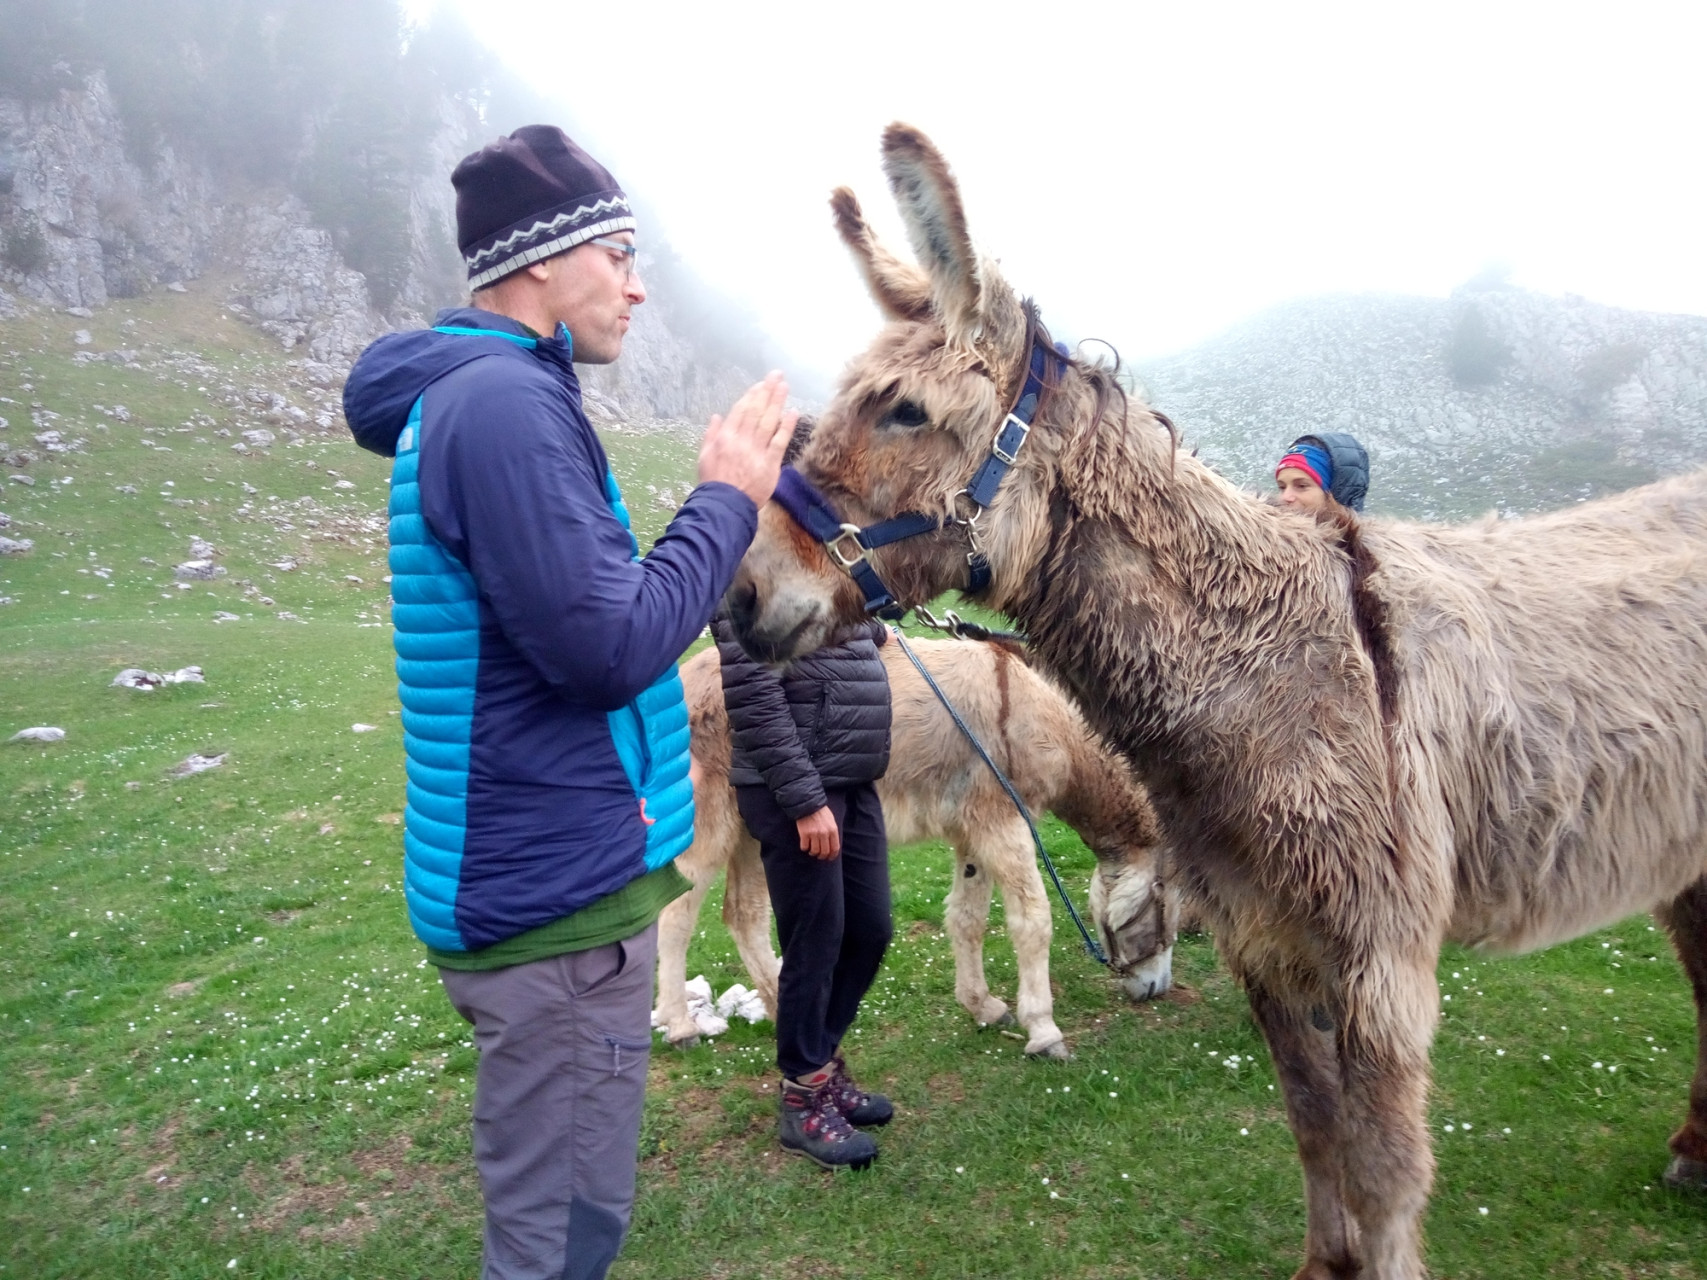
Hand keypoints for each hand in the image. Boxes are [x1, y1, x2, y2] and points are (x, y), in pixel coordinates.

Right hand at [697, 372, 796, 507]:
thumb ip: (711, 435)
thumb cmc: (713, 483)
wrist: (724, 506)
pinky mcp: (769, 464)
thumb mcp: (704, 456)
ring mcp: (756, 451)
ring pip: (768, 421)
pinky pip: (779, 442)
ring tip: (784, 386)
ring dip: (777, 402)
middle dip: (767, 391)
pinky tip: (792, 412)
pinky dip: (786, 426)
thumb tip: (717, 416)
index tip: (761, 385)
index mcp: (724, 437)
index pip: (740, 411)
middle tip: (777, 375)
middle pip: (756, 411)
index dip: (752, 396)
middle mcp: (741, 440)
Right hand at [795, 806, 840, 859]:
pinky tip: (805, 845)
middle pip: (824, 852)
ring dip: (813, 853)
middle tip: (819, 856)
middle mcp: (824, 833)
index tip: (829, 858)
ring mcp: (814, 834)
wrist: (808, 804)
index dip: (832, 856)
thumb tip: (832, 845)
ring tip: (811, 850)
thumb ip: (833, 832)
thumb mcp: (831, 820)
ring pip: (814, 851)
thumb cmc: (821, 812)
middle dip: (822, 856)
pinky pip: (804, 847)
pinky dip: (805, 848)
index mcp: (833, 830)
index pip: (835, 848)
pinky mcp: (804, 834)